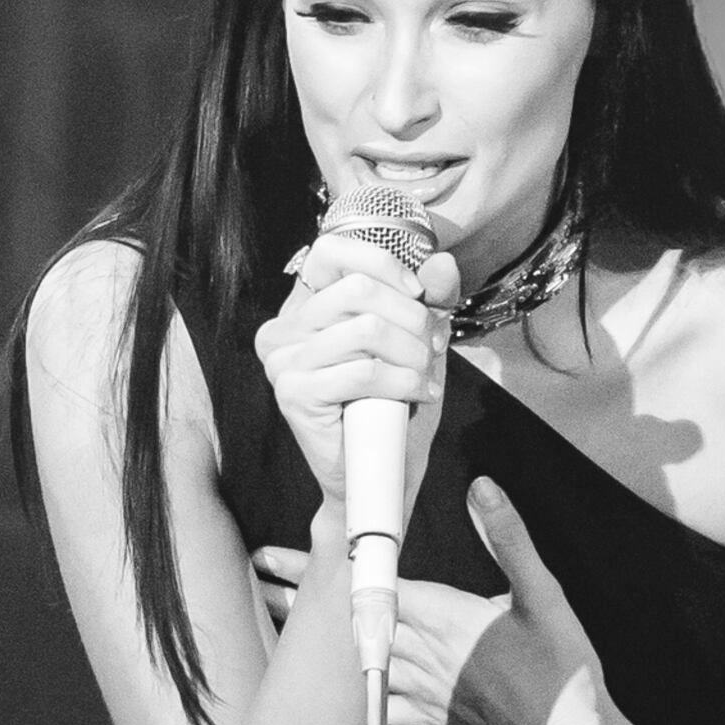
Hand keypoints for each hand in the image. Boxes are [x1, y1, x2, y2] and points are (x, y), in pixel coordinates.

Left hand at [248, 479, 627, 724]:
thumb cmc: (563, 673)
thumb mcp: (544, 597)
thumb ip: (508, 540)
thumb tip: (481, 488)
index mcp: (442, 618)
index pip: (366, 583)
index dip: (318, 565)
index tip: (275, 555)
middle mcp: (420, 656)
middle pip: (346, 620)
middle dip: (298, 599)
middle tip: (254, 582)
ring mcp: (422, 693)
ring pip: (351, 663)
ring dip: (310, 647)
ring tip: (274, 628)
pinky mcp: (433, 723)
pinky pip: (379, 708)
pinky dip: (350, 699)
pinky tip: (328, 702)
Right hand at [250, 234, 459, 524]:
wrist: (377, 474)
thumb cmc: (392, 407)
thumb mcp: (418, 343)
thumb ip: (429, 300)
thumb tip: (442, 262)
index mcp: (305, 308)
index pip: (331, 251)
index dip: (382, 263)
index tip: (416, 294)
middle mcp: (284, 329)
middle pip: (358, 289)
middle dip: (411, 318)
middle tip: (432, 348)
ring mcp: (283, 361)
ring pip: (366, 328)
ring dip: (412, 353)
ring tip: (425, 375)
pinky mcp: (293, 393)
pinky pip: (362, 370)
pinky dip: (402, 381)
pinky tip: (416, 394)